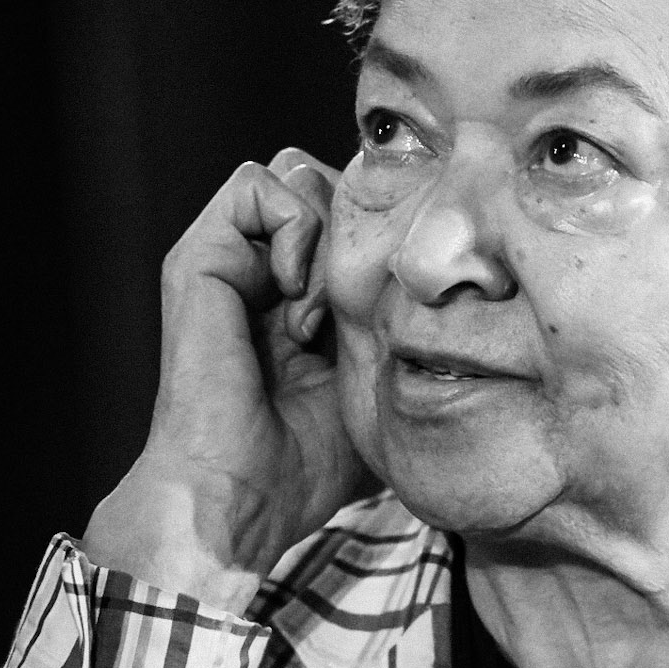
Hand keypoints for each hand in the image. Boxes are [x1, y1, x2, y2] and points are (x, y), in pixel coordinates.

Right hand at [82, 151, 373, 608]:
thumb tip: (469, 313)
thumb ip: (401, 338)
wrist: (240, 496)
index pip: (348, 212)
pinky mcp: (199, 257)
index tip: (383, 307)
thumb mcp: (376, 388)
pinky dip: (291, 228)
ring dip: (324, 231)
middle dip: (355, 227)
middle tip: (346, 308)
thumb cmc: (304, 464)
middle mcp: (259, 268)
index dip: (379, 236)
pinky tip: (293, 294)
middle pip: (326, 180)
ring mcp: (227, 259)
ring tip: (317, 310)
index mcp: (294, 294)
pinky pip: (256, 184)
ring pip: (294, 171)